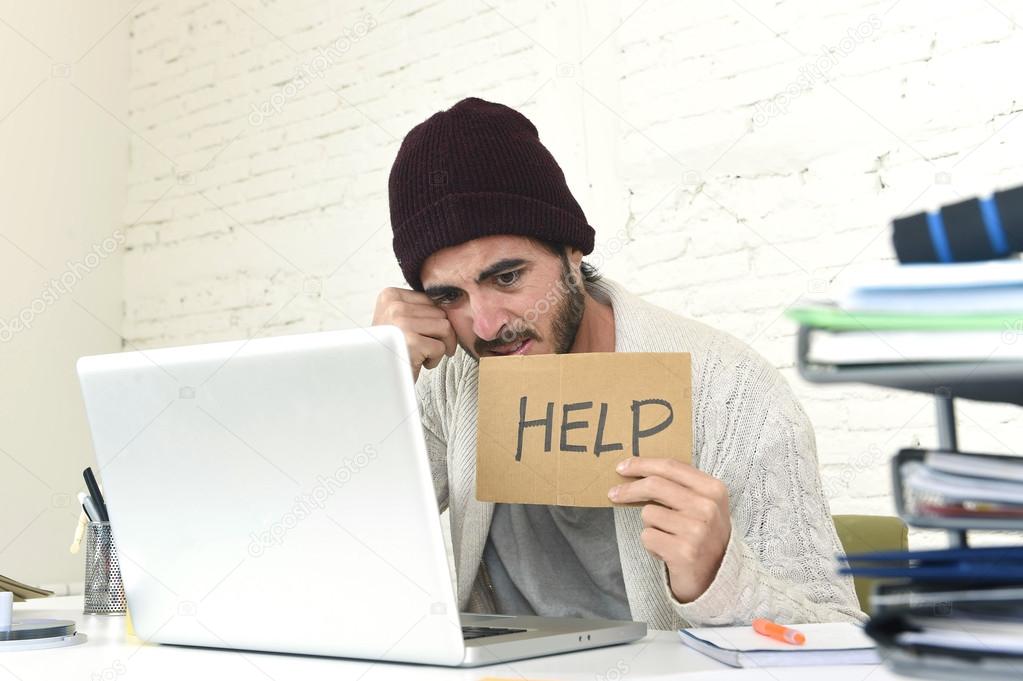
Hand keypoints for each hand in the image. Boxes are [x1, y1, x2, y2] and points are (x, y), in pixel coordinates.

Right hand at [372, 287, 455, 381]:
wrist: (378, 377)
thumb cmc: (393, 350)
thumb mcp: (400, 321)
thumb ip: (419, 309)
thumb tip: (454, 302)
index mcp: (390, 296)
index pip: (431, 299)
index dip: (434, 320)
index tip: (424, 334)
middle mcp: (394, 306)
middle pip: (440, 313)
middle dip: (440, 335)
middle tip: (424, 348)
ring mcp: (402, 323)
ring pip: (445, 328)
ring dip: (440, 346)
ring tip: (422, 354)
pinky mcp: (412, 342)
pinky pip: (441, 346)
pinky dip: (435, 359)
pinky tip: (418, 362)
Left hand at [608, 457, 730, 602]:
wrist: (719, 577)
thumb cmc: (704, 535)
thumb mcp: (703, 504)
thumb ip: (679, 485)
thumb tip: (636, 469)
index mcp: (713, 489)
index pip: (670, 466)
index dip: (642, 464)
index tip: (622, 467)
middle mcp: (707, 507)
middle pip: (654, 485)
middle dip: (629, 489)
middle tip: (613, 494)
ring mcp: (696, 530)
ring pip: (648, 513)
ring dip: (650, 526)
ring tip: (667, 537)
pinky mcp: (683, 552)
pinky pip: (648, 536)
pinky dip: (651, 545)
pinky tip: (667, 551)